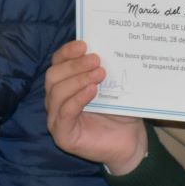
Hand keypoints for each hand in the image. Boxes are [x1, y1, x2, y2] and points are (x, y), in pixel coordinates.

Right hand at [43, 40, 147, 173]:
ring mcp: (56, 119)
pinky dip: (77, 99)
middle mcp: (56, 101)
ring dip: (78, 80)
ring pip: (56, 93)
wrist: (132, 141)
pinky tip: (92, 91)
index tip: (84, 44)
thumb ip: (104, 69)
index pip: (57, 63)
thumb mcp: (112, 85)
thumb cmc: (121, 112)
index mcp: (65, 85)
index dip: (67, 52)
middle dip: (74, 65)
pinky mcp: (63, 136)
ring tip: (99, 74)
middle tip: (96, 60)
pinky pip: (64, 113)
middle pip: (53, 76)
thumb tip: (105, 46)